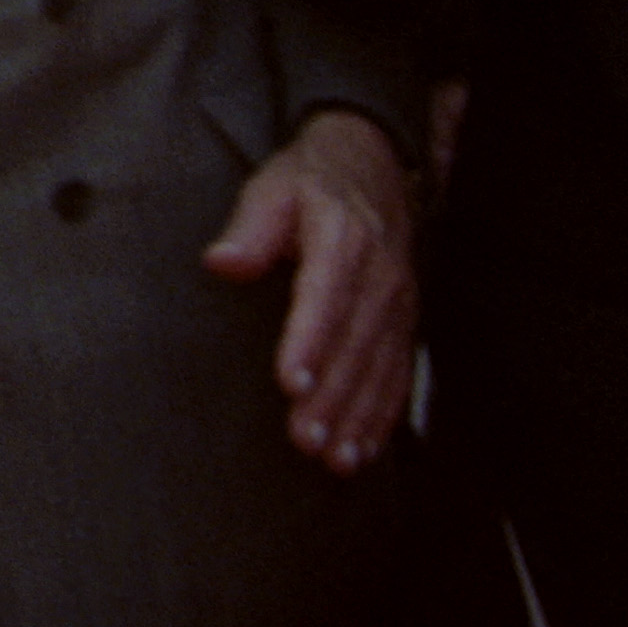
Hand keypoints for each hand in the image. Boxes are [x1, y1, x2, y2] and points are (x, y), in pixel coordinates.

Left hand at [203, 110, 416, 471]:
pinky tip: (362, 452)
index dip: (308, 342)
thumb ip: (251, 227)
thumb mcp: (273, 187)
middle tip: (304, 442)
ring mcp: (398, 305)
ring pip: (379, 370)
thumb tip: (222, 262)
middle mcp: (380, 278)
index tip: (289, 383)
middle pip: (354, 346)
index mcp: (344, 240)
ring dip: (358, 418)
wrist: (372, 165)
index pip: (325, 298)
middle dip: (331, 398)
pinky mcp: (405, 324)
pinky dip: (383, 417)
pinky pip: (398, 376)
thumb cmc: (310, 181)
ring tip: (334, 461)